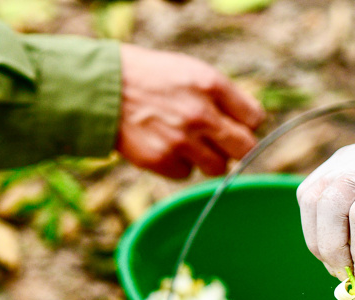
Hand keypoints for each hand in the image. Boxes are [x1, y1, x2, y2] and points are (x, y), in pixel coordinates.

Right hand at [116, 44, 265, 178]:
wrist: (99, 88)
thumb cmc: (150, 78)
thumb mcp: (189, 71)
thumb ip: (222, 96)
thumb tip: (251, 123)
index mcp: (210, 85)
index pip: (255, 118)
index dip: (246, 122)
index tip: (234, 123)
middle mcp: (200, 113)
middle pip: (246, 148)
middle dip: (236, 146)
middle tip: (219, 140)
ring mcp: (181, 140)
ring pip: (219, 167)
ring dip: (208, 158)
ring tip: (187, 141)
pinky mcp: (162, 159)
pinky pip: (187, 174)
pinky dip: (179, 164)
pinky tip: (164, 146)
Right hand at [296, 127, 354, 285]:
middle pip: (329, 205)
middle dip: (334, 251)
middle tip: (349, 278)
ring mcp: (346, 157)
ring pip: (311, 199)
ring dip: (319, 240)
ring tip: (341, 264)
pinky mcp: (335, 162)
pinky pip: (310, 195)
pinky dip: (316, 226)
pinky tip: (337, 243)